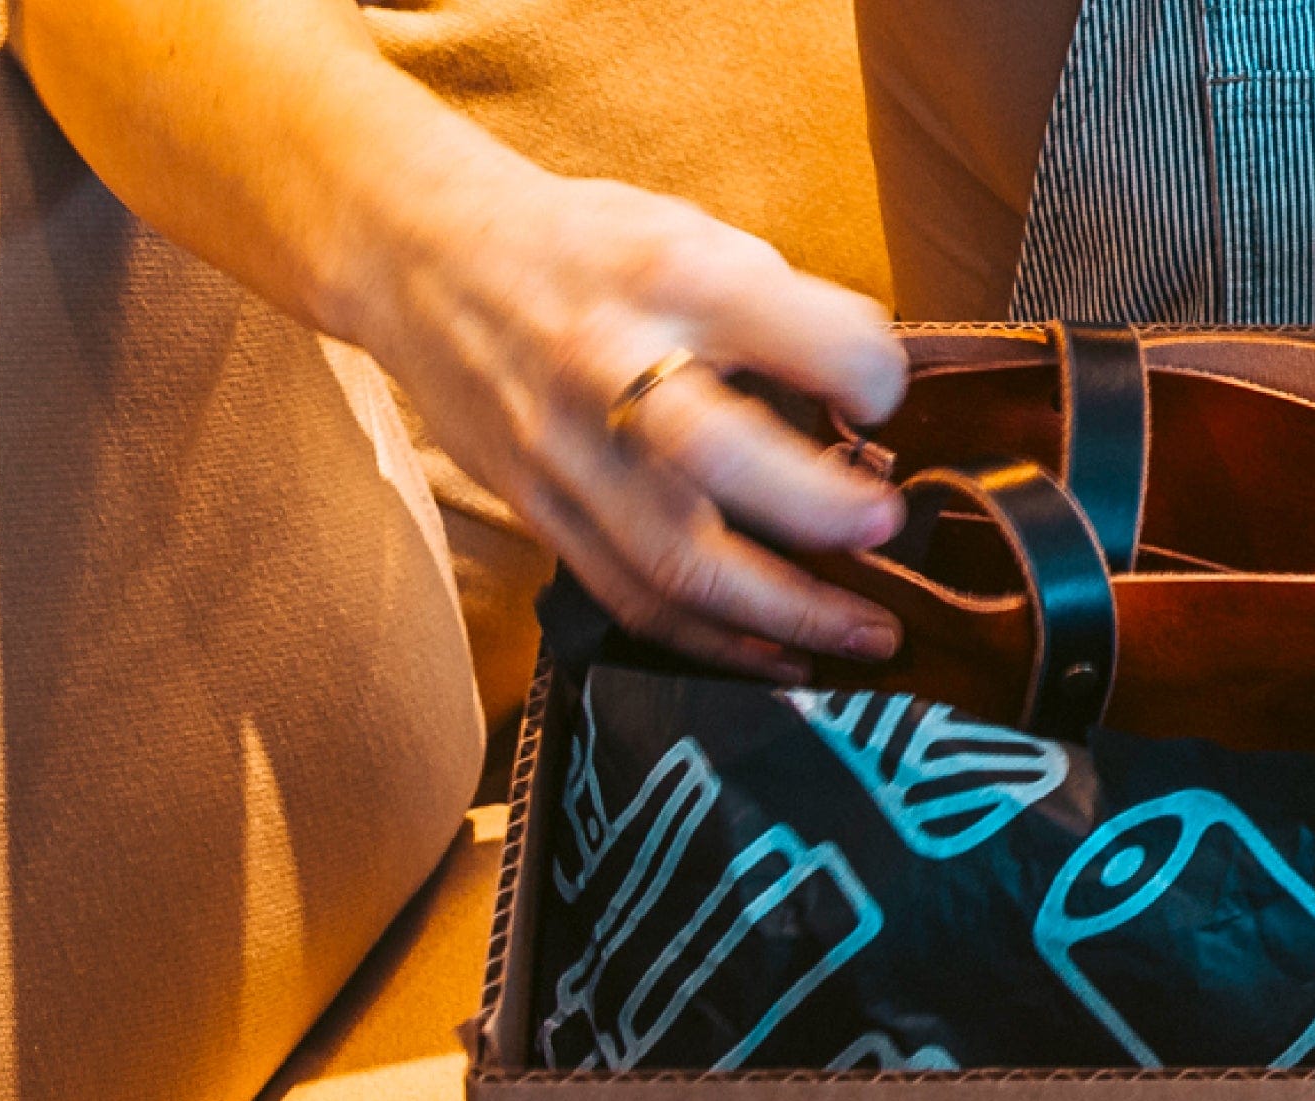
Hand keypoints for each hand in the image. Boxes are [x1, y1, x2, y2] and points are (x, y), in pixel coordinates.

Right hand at [336, 165, 910, 680]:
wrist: (422, 257)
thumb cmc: (582, 246)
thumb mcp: (688, 232)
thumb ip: (775, 311)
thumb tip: (866, 405)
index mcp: (670, 275)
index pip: (803, 334)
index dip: (871, 375)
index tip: (887, 398)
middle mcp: (609, 364)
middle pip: (724, 462)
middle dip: (825, 513)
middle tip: (892, 530)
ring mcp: (563, 449)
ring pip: (676, 562)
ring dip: (786, 614)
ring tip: (867, 638)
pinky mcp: (534, 507)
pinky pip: (631, 595)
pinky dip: (714, 639)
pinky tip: (780, 655)